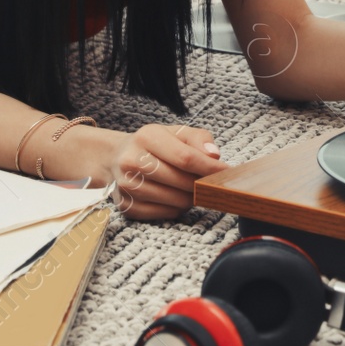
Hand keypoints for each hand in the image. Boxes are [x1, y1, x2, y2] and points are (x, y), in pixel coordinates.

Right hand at [108, 123, 228, 221]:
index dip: (210, 168)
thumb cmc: (156, 144)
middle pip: (182, 181)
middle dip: (203, 184)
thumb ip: (199, 139)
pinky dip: (179, 208)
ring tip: (193, 188)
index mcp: (147, 137)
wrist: (117, 157)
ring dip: (192, 197)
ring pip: (176, 200)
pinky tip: (178, 196)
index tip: (227, 172)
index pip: (185, 158)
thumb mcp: (177, 132)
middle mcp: (132, 161)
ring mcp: (127, 186)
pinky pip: (166, 213)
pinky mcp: (127, 206)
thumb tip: (214, 157)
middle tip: (212, 182)